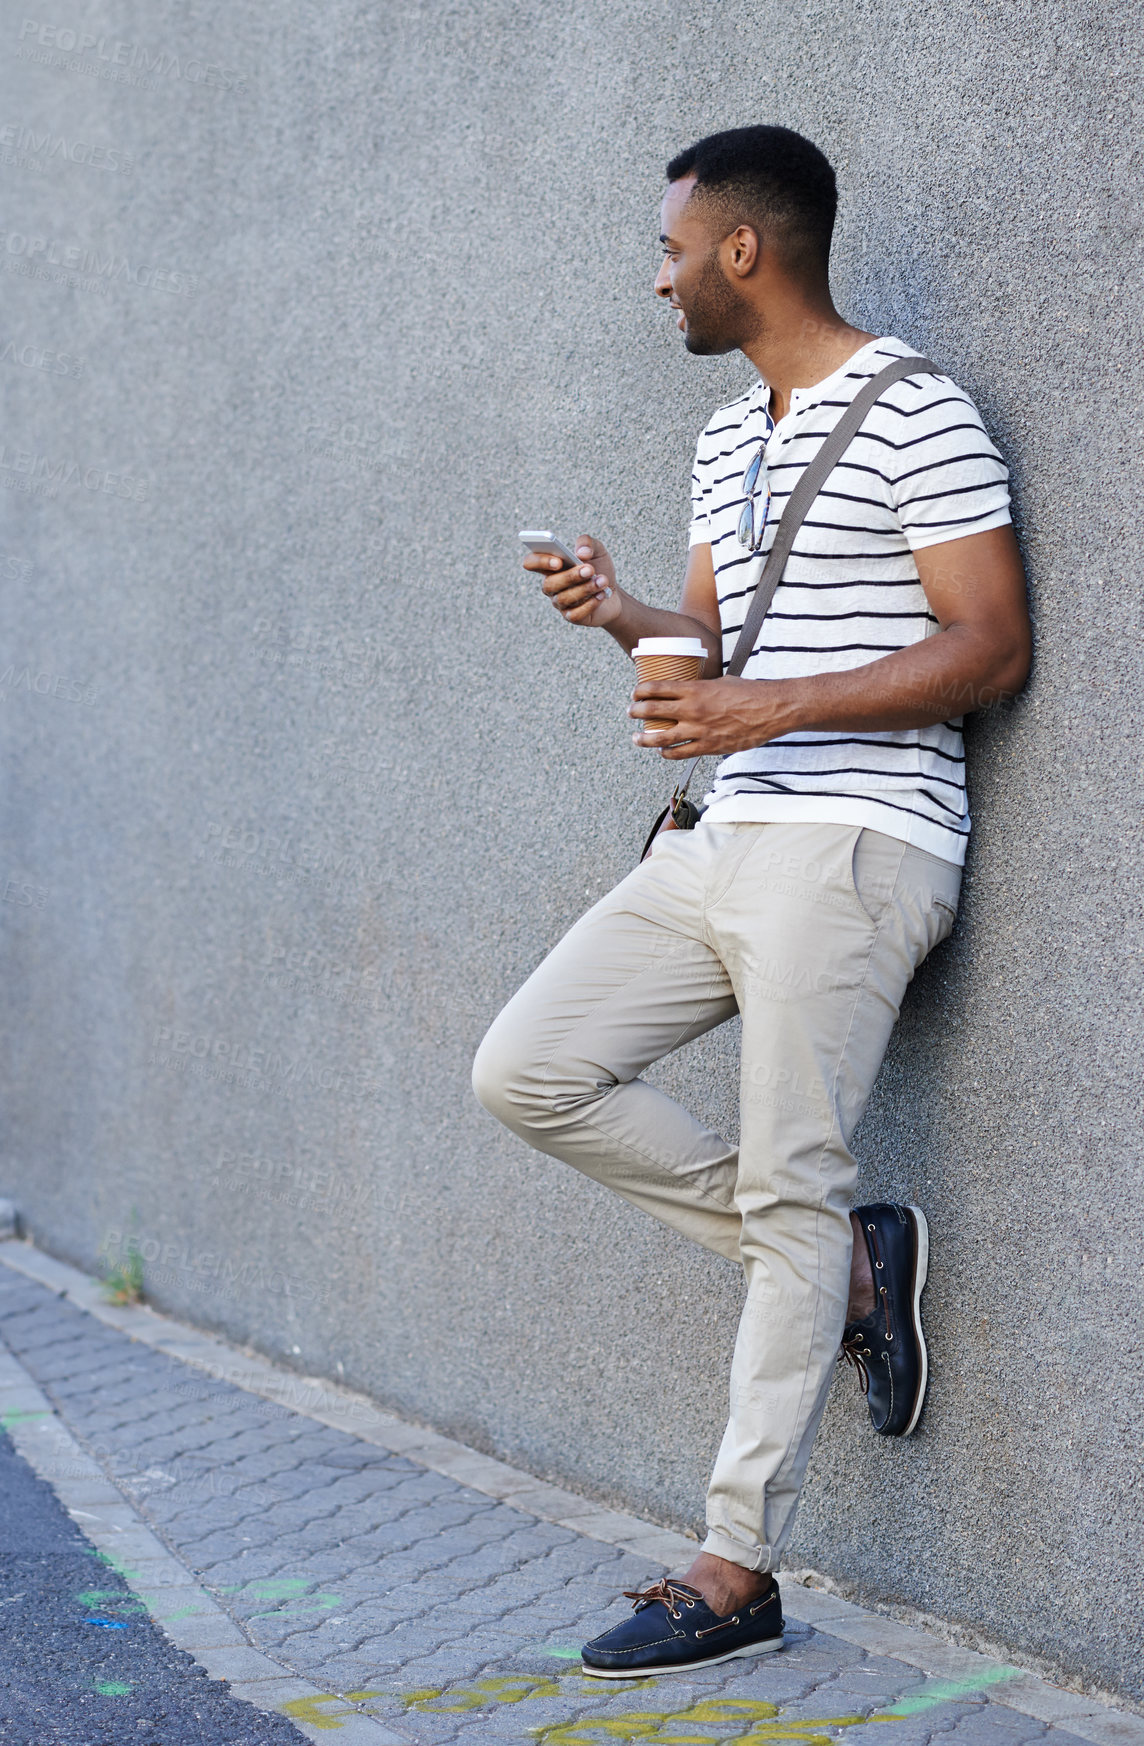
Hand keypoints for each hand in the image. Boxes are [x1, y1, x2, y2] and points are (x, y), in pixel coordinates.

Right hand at [524, 534, 621, 627]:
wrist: (614, 593)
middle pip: (549, 583)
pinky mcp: (572, 617)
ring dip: (585, 588)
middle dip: (571, 576)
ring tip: (602, 580)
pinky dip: (590, 604)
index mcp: (551, 566)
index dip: (539, 562)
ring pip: (564, 598)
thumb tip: (581, 553)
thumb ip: (587, 543)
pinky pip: (575, 614)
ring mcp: (560, 603)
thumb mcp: (597, 550)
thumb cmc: (600, 569)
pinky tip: (601, 594)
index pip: (531, 562)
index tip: (558, 562)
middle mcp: (551, 585)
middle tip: (590, 569)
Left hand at [629, 676, 796, 757]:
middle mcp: (692, 709)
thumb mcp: (722, 681)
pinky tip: (662, 752)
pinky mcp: (708, 747)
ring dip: (644, 738)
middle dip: (636, 712)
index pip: (657, 688)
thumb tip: (691, 691)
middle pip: (652, 711)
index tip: (635, 693)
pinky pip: (679, 754)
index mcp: (695, 689)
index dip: (641, 691)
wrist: (771, 709)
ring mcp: (699, 730)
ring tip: (637, 738)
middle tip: (631, 712)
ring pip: (660, 738)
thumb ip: (702, 687)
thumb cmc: (750, 693)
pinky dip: (666, 753)